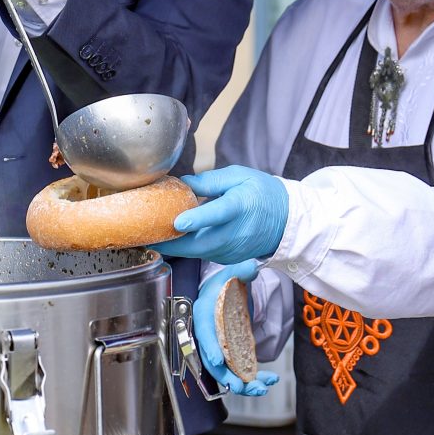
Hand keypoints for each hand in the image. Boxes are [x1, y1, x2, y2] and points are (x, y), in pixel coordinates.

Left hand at [152, 165, 289, 263]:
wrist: (287, 221)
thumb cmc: (262, 194)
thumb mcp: (240, 176)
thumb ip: (210, 181)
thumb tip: (183, 184)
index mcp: (240, 206)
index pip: (217, 213)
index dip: (197, 219)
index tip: (177, 222)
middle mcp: (236, 232)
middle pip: (199, 243)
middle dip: (171, 243)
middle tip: (146, 236)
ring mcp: (232, 249)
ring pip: (197, 252)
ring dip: (175, 247)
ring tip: (152, 237)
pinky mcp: (228, 258)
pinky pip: (203, 254)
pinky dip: (187, 249)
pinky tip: (173, 240)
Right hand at [193, 260, 278, 396]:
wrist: (227, 290)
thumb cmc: (225, 282)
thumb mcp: (232, 272)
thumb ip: (242, 270)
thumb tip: (251, 267)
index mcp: (204, 315)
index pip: (204, 334)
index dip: (210, 348)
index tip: (218, 361)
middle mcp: (209, 335)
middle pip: (214, 362)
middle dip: (228, 377)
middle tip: (246, 387)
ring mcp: (221, 347)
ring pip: (227, 371)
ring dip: (243, 383)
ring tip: (263, 387)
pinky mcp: (233, 353)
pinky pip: (240, 369)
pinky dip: (254, 377)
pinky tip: (270, 379)